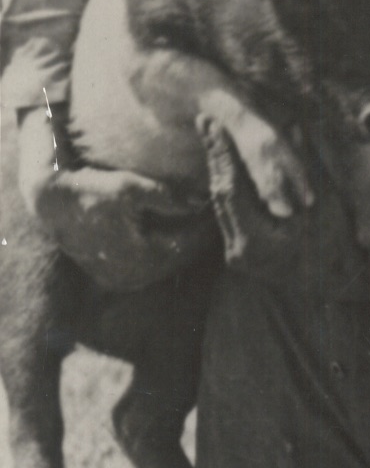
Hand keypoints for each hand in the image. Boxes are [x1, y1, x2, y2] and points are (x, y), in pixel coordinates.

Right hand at [23, 134, 212, 292]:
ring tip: (199, 223)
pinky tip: (173, 233)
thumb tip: (202, 201)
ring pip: (167, 265)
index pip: (190, 243)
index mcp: (141, 257)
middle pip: (181, 258)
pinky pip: (150, 268)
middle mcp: (134, 276)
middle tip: (216, 217)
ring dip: (183, 246)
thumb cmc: (91, 190)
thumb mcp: (130, 187)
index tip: (220, 208)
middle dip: (198, 236)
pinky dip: (163, 252)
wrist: (52, 203)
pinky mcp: (115, 278)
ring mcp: (124, 280)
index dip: (207, 224)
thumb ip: (169, 197)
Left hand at [199, 115, 369, 303]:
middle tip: (207, 121)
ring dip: (219, 169)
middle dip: (215, 156)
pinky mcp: (239, 253)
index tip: (215, 124)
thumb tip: (294, 126)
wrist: (339, 284)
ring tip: (212, 135)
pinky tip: (227, 163)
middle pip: (220, 194)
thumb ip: (306, 166)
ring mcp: (237, 255)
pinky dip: (231, 187)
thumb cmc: (338, 245)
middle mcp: (239, 251)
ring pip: (222, 203)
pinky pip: (230, 213)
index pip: (231, 188)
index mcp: (256, 241)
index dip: (223, 153)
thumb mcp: (326, 202)